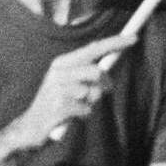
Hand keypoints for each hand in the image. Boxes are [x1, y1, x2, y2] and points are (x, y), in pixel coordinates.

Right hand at [8, 34, 135, 151]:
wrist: (30, 126)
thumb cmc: (55, 104)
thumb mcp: (68, 83)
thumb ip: (85, 72)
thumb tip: (103, 61)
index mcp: (62, 63)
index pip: (93, 48)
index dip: (115, 42)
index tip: (134, 38)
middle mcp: (58, 71)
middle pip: (96, 72)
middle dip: (104, 84)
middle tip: (103, 92)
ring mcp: (57, 89)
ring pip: (92, 93)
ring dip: (90, 103)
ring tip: (77, 107)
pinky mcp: (59, 106)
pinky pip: (86, 109)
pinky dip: (83, 114)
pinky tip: (71, 116)